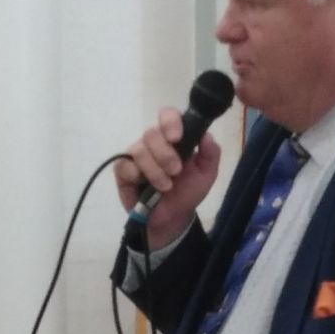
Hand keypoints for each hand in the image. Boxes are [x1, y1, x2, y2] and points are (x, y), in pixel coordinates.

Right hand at [116, 107, 222, 248]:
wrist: (173, 218)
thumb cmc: (188, 192)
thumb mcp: (207, 174)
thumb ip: (211, 153)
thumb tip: (207, 134)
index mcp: (173, 138)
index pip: (167, 116)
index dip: (170, 122)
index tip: (177, 138)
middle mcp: (153, 142)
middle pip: (152, 133)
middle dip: (165, 154)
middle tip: (176, 171)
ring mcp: (136, 154)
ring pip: (140, 149)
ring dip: (155, 170)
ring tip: (166, 186)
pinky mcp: (123, 169)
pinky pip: (125, 165)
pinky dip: (137, 176)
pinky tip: (145, 186)